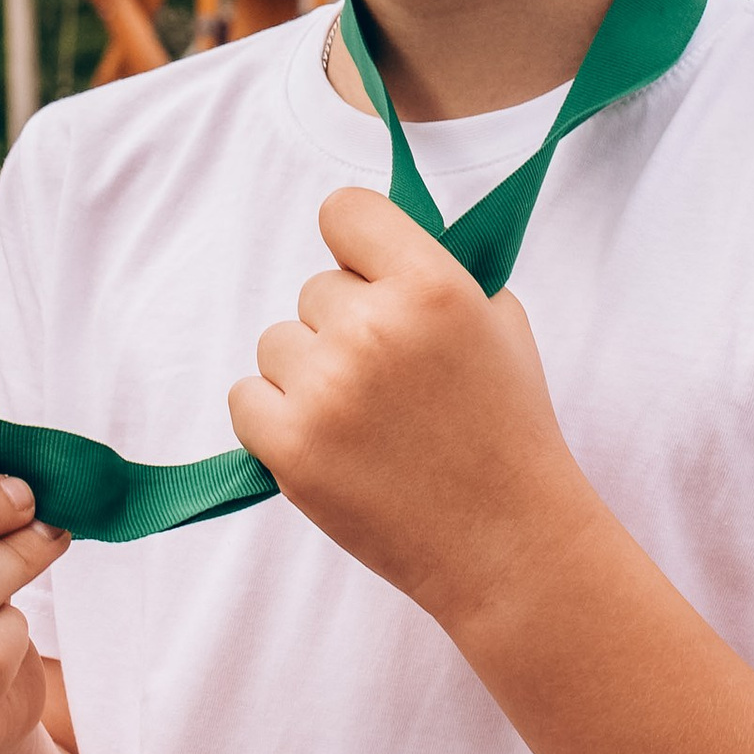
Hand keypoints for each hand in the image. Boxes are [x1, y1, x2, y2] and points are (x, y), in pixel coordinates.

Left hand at [227, 185, 596, 622]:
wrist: (508, 542)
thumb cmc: (508, 430)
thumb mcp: (500, 324)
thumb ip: (437, 272)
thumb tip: (378, 247)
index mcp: (432, 285)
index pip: (344, 211)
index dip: (354, 244)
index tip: (367, 273)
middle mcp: (374, 328)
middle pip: (314, 288)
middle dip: (344, 326)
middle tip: (392, 381)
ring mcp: (326, 390)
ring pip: (277, 343)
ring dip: (309, 373)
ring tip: (366, 420)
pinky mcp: (291, 448)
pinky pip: (245, 397)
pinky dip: (275, 418)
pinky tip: (330, 442)